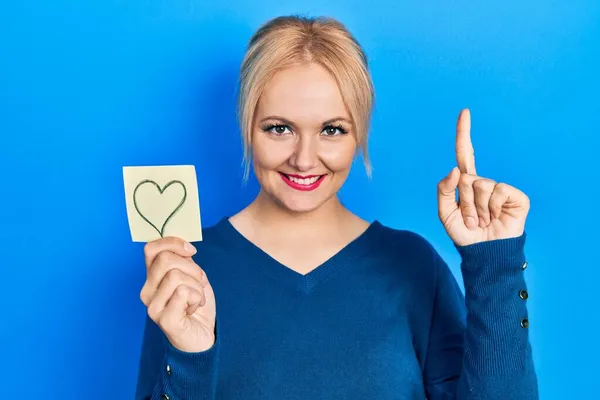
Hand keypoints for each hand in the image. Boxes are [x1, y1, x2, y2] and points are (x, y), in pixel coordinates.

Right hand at [140, 237, 216, 352]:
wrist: (203, 336)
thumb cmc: (196, 305)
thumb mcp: (193, 276)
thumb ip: (184, 261)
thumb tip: (183, 246)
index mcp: (152, 278)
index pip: (151, 249)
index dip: (173, 243)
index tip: (191, 251)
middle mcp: (147, 291)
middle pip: (166, 260)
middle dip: (192, 268)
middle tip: (198, 283)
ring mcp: (153, 306)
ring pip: (176, 276)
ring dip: (197, 286)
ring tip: (197, 298)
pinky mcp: (164, 319)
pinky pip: (183, 293)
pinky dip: (197, 297)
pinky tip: (194, 308)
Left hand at [437, 109, 530, 245]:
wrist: (485, 252)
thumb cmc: (465, 233)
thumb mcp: (445, 213)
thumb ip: (444, 190)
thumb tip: (456, 169)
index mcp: (467, 183)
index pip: (465, 154)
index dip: (464, 133)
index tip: (465, 112)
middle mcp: (484, 182)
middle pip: (465, 178)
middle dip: (463, 202)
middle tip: (471, 219)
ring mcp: (500, 188)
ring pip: (480, 185)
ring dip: (476, 208)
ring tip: (482, 220)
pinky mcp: (515, 195)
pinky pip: (497, 191)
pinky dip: (492, 207)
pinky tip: (495, 218)